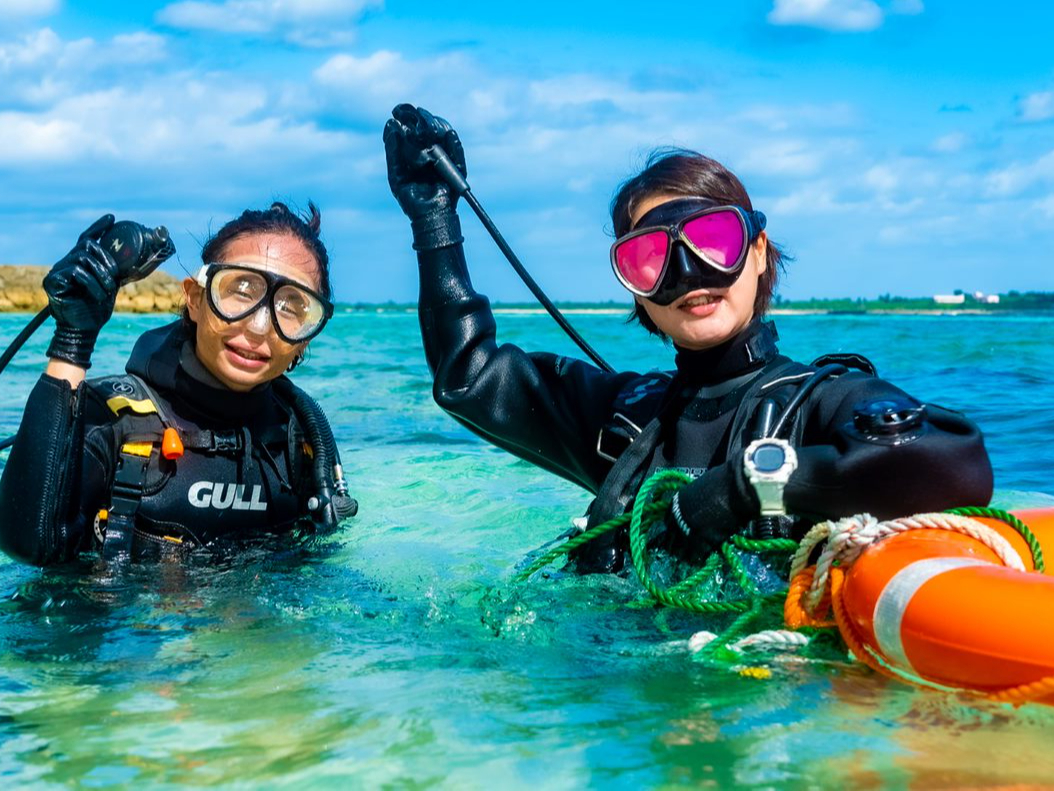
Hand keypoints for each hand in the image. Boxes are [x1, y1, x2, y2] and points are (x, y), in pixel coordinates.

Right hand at [44, 214, 118, 368]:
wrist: (85, 328)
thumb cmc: (97, 308)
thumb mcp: (111, 284)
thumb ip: (117, 270)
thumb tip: (140, 259)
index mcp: (79, 261)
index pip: (87, 238)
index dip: (99, 227)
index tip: (112, 218)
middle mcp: (66, 262)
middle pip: (88, 245)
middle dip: (107, 259)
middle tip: (115, 276)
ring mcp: (58, 271)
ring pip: (84, 257)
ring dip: (102, 273)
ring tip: (109, 289)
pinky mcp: (53, 281)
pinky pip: (76, 271)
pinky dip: (92, 282)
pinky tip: (99, 294)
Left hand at [383, 104, 466, 229]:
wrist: (428, 216)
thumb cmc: (411, 199)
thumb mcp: (397, 174)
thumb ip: (393, 152)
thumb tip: (392, 126)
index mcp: (417, 155)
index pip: (413, 132)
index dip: (407, 120)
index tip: (398, 111)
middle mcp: (432, 154)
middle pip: (428, 130)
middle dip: (422, 120)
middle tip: (413, 113)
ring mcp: (446, 160)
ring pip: (443, 136)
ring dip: (437, 127)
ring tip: (428, 123)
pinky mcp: (458, 168)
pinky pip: (457, 152)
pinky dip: (454, 143)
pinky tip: (447, 134)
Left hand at [664, 463, 757, 559]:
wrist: (734, 488)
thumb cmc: (723, 483)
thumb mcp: (700, 491)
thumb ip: (695, 504)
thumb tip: (699, 512)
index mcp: (677, 502)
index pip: (668, 522)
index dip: (674, 530)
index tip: (678, 536)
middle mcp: (678, 517)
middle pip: (671, 538)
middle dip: (676, 546)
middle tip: (681, 553)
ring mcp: (687, 529)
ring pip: (681, 549)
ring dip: (685, 555)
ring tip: (690, 560)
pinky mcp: (700, 539)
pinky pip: (696, 553)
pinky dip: (698, 558)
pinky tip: (700, 561)